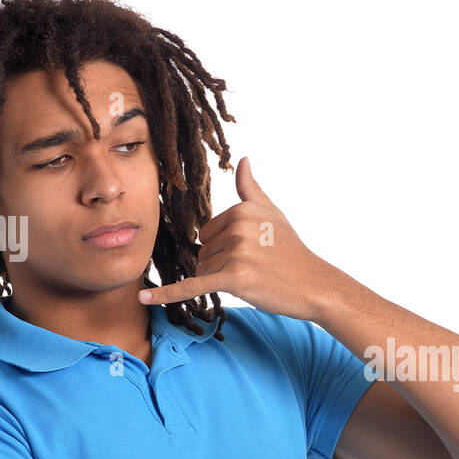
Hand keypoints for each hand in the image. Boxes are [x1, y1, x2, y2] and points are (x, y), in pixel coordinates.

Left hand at [138, 156, 346, 320]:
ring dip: (222, 280)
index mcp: (241, 209)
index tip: (253, 252)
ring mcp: (236, 253)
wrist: (313, 284)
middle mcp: (237, 227)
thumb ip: (250, 188)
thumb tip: (243, 159)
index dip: (224, 248)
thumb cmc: (291, 250)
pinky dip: (167, 294)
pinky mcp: (234, 278)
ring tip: (254, 279)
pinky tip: (144, 299)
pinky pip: (193, 286)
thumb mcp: (272, 213)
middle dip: (222, 265)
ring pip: (204, 271)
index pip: (207, 232)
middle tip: (255, 268)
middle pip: (204, 252)